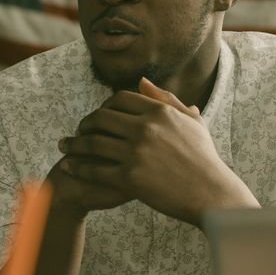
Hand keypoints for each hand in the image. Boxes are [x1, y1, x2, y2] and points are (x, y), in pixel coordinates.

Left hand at [55, 78, 257, 225]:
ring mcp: (136, 153)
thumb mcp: (191, 121)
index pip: (119, 99)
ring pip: (92, 143)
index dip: (104, 105)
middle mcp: (145, 128)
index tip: (98, 116)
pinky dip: (78, 168)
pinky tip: (69, 168)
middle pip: (101, 118)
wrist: (211, 193)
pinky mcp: (130, 178)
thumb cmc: (204, 158)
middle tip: (77, 131)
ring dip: (73, 144)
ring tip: (64, 146)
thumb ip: (166, 99)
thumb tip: (141, 82)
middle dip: (84, 124)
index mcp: (159, 112)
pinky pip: (95, 170)